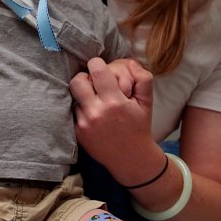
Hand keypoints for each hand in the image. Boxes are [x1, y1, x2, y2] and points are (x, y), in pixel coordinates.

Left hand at [70, 57, 157, 175]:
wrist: (130, 158)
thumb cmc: (139, 126)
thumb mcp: (147, 102)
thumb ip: (142, 78)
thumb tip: (128, 62)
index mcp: (115, 102)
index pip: (96, 69)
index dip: (98, 64)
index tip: (102, 69)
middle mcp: (96, 112)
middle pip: (77, 80)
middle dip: (85, 77)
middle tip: (94, 83)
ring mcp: (84, 124)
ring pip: (74, 95)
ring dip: (83, 94)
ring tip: (95, 100)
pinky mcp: (77, 133)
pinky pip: (73, 111)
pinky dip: (81, 109)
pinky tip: (93, 115)